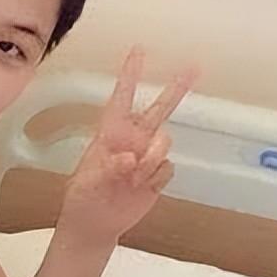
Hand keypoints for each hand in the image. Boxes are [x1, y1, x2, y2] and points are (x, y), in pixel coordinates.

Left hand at [58, 47, 196, 244]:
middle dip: (176, 89)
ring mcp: (147, 157)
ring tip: (134, 175)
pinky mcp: (157, 176)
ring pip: (165, 143)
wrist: (95, 225)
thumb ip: (108, 168)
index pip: (122, 98)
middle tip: (193, 68)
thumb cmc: (83, 198)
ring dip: (152, 158)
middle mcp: (132, 140)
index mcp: (110, 133)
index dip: (131, 74)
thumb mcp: (87, 182)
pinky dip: (155, 178)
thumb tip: (130, 157)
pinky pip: (168, 168)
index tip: (139, 51)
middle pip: (160, 109)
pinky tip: (140, 187)